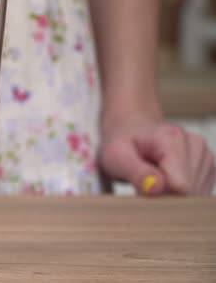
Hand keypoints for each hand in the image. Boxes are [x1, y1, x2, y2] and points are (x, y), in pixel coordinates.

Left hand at [99, 115, 215, 194]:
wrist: (131, 129)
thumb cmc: (122, 144)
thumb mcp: (116, 157)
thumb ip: (136, 173)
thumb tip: (156, 187)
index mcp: (172, 139)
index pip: (180, 186)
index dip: (160, 195)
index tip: (141, 185)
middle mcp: (195, 144)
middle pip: (189, 192)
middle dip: (166, 195)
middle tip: (145, 180)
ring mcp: (204, 154)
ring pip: (196, 194)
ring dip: (173, 193)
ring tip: (154, 176)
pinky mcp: (207, 165)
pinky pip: (199, 192)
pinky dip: (180, 192)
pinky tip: (166, 178)